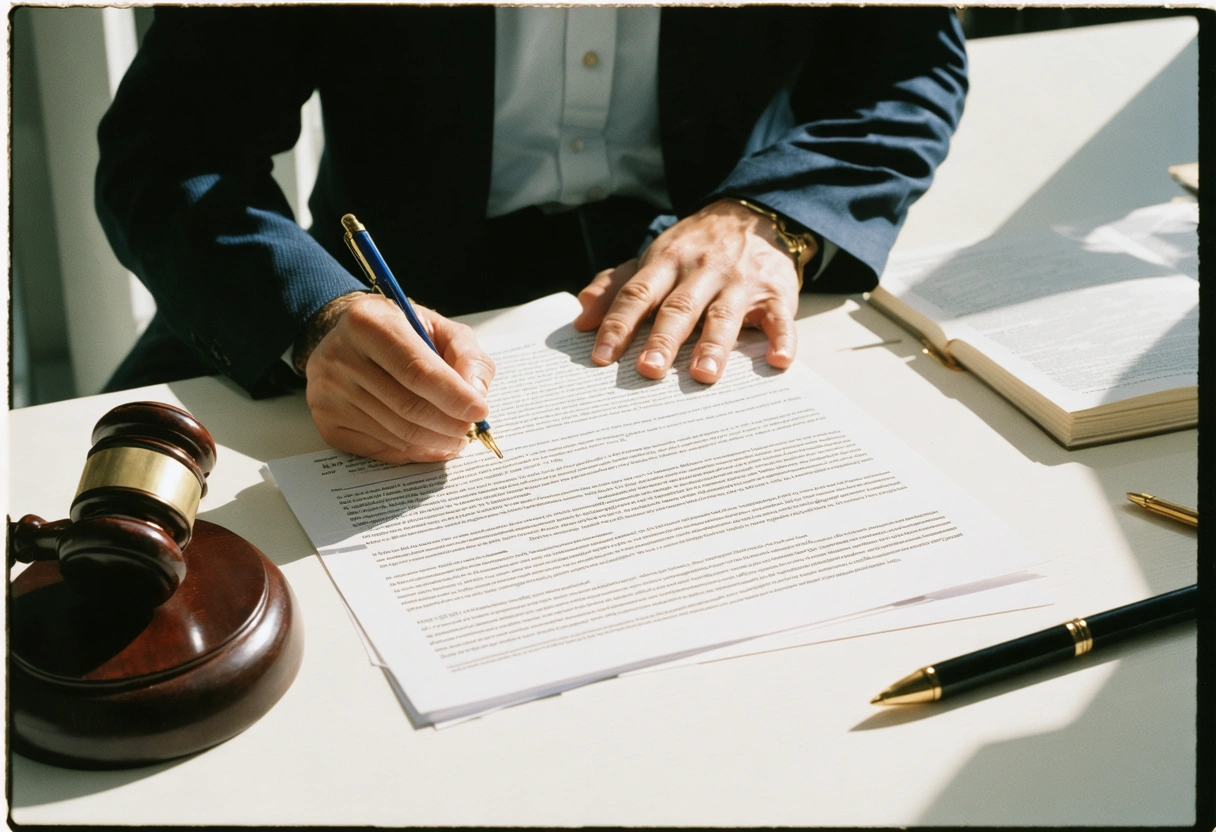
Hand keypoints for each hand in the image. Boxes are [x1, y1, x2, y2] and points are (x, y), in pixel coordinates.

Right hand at [300, 292, 494, 462]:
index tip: (479, 410)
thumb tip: (476, 394)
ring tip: (454, 436)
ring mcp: (328, 392)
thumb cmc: (399, 333)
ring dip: (435, 442)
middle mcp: (340, 356)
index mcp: (368, 323)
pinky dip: (412, 452)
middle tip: (469, 428)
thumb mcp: (438, 327)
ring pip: (396, 433)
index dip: (453, 396)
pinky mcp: (326, 422)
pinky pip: (379, 448)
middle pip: (407, 407)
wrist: (349, 339)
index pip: (417, 370)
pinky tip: (428, 442)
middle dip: (448, 424)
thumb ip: (467, 355)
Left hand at [573, 199, 809, 382]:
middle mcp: (702, 271)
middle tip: (648, 371)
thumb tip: (582, 316)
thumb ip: (617, 286)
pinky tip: (778, 361)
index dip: (618, 325)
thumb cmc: (695, 249)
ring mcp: (740, 283)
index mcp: (667, 263)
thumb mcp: (654, 258)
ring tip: (702, 375)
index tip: (601, 357)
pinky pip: (779, 318)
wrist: (754, 215)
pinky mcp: (776, 294)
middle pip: (679, 308)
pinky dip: (782, 339)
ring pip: (724, 315)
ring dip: (713, 346)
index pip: (638, 294)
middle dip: (663, 340)